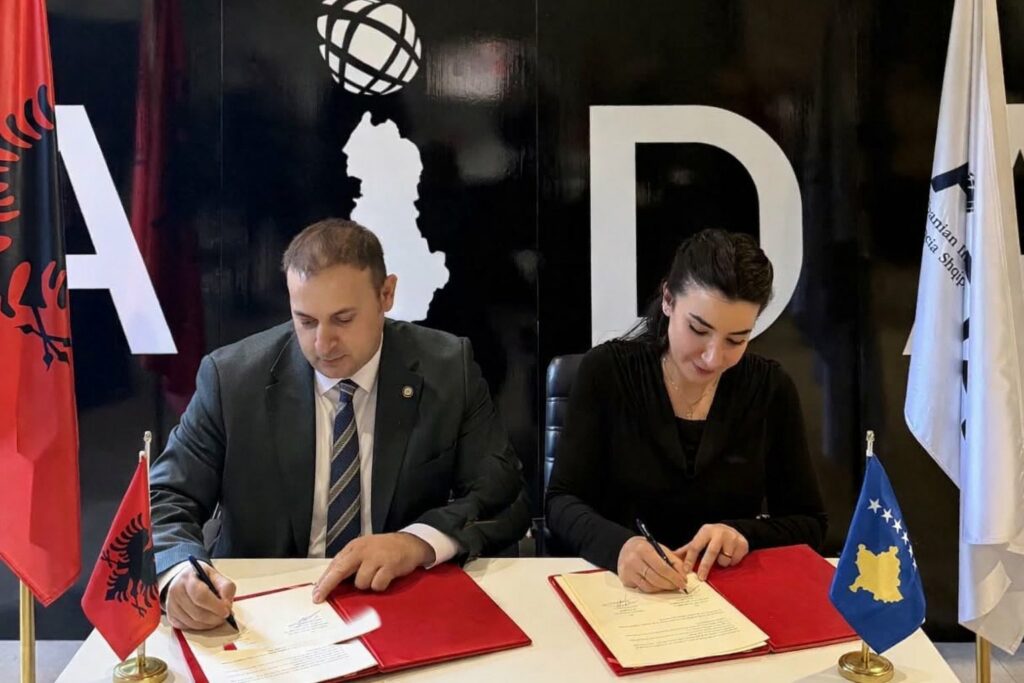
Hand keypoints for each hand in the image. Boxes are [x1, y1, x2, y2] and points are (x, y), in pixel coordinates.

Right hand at [166, 565, 236, 630]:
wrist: (183, 580)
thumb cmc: (200, 578)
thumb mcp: (215, 575)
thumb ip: (225, 587)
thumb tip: (227, 604)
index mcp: (188, 578)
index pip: (201, 595)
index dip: (215, 606)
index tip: (226, 611)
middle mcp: (176, 592)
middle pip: (197, 612)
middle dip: (215, 618)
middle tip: (225, 616)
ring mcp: (171, 605)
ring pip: (193, 623)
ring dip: (209, 624)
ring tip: (217, 617)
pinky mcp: (171, 617)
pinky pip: (188, 627)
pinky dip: (200, 627)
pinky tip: (206, 619)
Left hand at [312, 532, 434, 601]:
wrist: (410, 543)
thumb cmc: (385, 549)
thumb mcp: (364, 550)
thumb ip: (349, 562)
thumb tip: (331, 580)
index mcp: (355, 547)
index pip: (335, 565)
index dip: (324, 581)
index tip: (316, 593)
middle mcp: (363, 550)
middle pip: (340, 570)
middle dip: (328, 586)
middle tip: (319, 597)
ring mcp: (376, 557)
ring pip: (361, 583)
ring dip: (367, 585)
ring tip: (376, 576)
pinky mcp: (389, 565)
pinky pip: (377, 585)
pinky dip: (380, 586)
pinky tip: (386, 578)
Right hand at [616, 536, 688, 592]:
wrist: (624, 549)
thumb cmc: (645, 548)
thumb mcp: (658, 548)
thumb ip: (672, 560)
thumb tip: (683, 575)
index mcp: (643, 549)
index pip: (663, 567)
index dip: (675, 577)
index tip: (683, 582)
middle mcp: (633, 560)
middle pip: (656, 578)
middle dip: (670, 584)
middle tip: (679, 586)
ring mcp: (628, 571)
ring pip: (650, 586)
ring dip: (663, 588)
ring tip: (670, 586)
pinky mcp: (625, 580)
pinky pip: (643, 589)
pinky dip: (654, 589)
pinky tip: (659, 586)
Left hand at [674, 524, 748, 580]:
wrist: (733, 529)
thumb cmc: (712, 538)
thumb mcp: (700, 540)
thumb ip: (687, 549)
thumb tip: (671, 556)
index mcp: (705, 531)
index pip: (695, 546)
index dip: (690, 559)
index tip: (686, 571)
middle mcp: (719, 533)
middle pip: (711, 552)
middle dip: (705, 566)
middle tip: (702, 578)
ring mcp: (732, 537)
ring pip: (725, 559)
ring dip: (722, 563)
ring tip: (721, 560)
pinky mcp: (743, 544)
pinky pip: (736, 560)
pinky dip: (732, 563)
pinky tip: (731, 557)